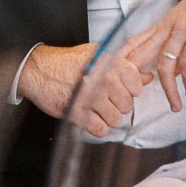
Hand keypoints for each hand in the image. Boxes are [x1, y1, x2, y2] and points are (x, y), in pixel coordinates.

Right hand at [18, 42, 152, 137]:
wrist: (37, 70)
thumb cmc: (67, 62)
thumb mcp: (97, 56)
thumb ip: (124, 67)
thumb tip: (148, 77)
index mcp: (109, 62)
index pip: (136, 85)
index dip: (128, 90)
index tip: (117, 89)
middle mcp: (103, 78)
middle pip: (127, 105)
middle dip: (116, 105)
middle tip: (102, 99)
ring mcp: (91, 96)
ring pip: (115, 119)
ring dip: (106, 117)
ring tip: (93, 108)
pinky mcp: (78, 113)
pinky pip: (100, 130)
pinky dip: (95, 127)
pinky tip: (87, 117)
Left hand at [123, 0, 185, 111]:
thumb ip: (181, 47)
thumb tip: (178, 71)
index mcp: (164, 24)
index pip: (134, 41)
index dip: (124, 60)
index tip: (123, 80)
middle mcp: (168, 26)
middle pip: (141, 53)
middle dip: (134, 77)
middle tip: (135, 98)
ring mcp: (183, 28)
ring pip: (164, 62)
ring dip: (168, 88)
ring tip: (175, 105)